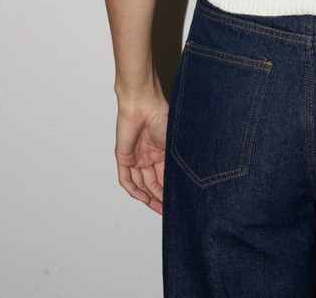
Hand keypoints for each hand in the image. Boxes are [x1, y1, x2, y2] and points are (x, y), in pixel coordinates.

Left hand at [115, 94, 168, 213]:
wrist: (142, 104)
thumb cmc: (160, 115)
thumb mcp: (173, 142)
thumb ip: (177, 159)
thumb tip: (191, 176)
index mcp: (161, 151)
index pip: (164, 176)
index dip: (170, 189)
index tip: (178, 202)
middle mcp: (148, 156)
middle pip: (153, 182)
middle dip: (160, 197)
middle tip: (169, 211)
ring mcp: (135, 157)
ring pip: (141, 183)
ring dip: (149, 197)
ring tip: (159, 208)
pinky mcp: (123, 157)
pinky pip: (127, 178)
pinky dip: (134, 190)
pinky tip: (143, 199)